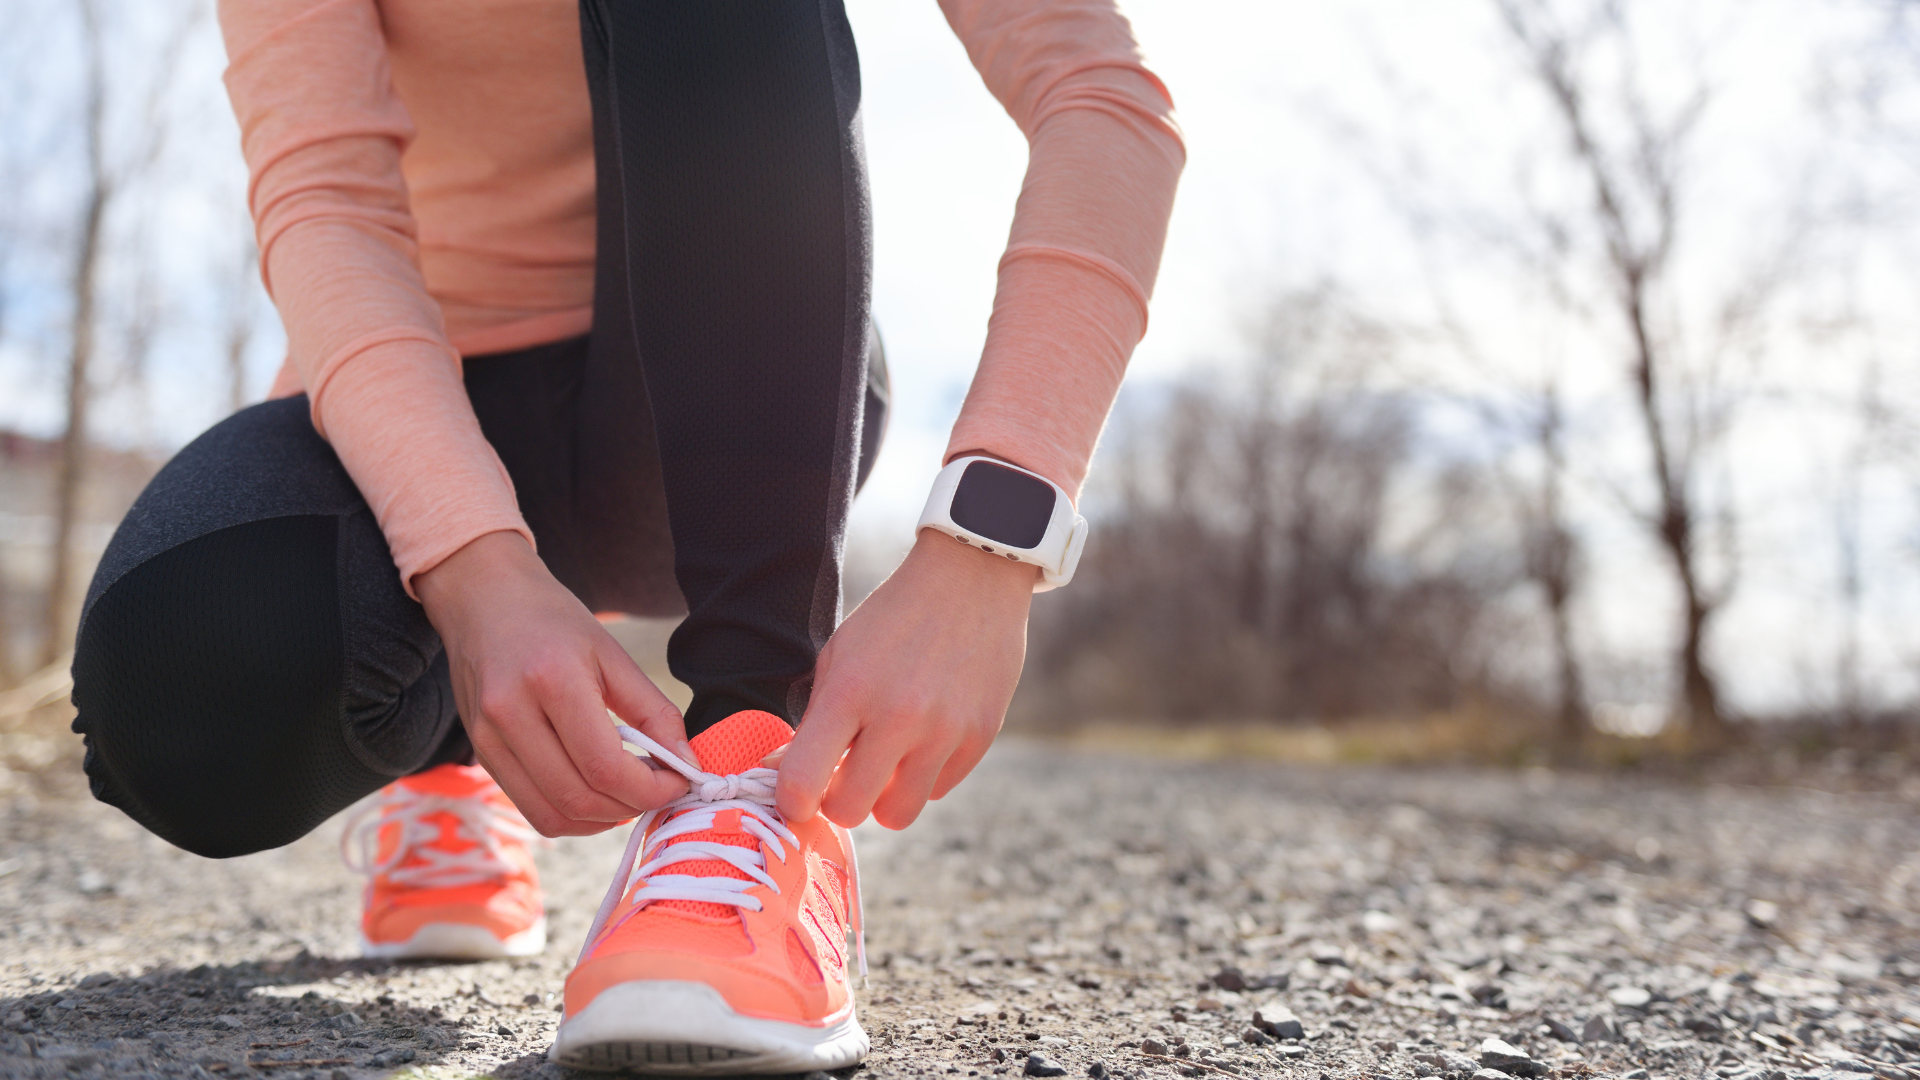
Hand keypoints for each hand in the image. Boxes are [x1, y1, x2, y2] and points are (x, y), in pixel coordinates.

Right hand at [415, 531, 694, 835]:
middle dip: (632, 806)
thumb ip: (654, 712)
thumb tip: (687, 764)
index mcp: (552, 680)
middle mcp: (510, 714)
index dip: (652, 790)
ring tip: (628, 792)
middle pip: (580, 798)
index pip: (605, 767)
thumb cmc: (553, 621)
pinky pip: (532, 809)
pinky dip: (572, 814)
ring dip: (602, 819)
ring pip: (554, 816)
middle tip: (659, 789)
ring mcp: (487, 739)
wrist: (483, 599)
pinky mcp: (480, 754)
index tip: (680, 782)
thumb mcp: (613, 653)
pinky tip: (594, 791)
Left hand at [777, 529, 1034, 828]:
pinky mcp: (981, 736)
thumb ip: (814, 719)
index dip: (793, 802)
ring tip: (886, 762)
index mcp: (850, 691)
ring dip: (885, 796)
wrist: (971, 578)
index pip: (803, 781)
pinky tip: (924, 737)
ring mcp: (945, 730)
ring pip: (899, 815)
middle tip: (844, 776)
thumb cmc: (893, 619)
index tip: (797, 798)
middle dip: (840, 801)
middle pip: (851, 811)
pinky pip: (938, 789)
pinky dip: (924, 775)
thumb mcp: (840, 655)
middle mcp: (899, 717)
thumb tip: (781, 772)